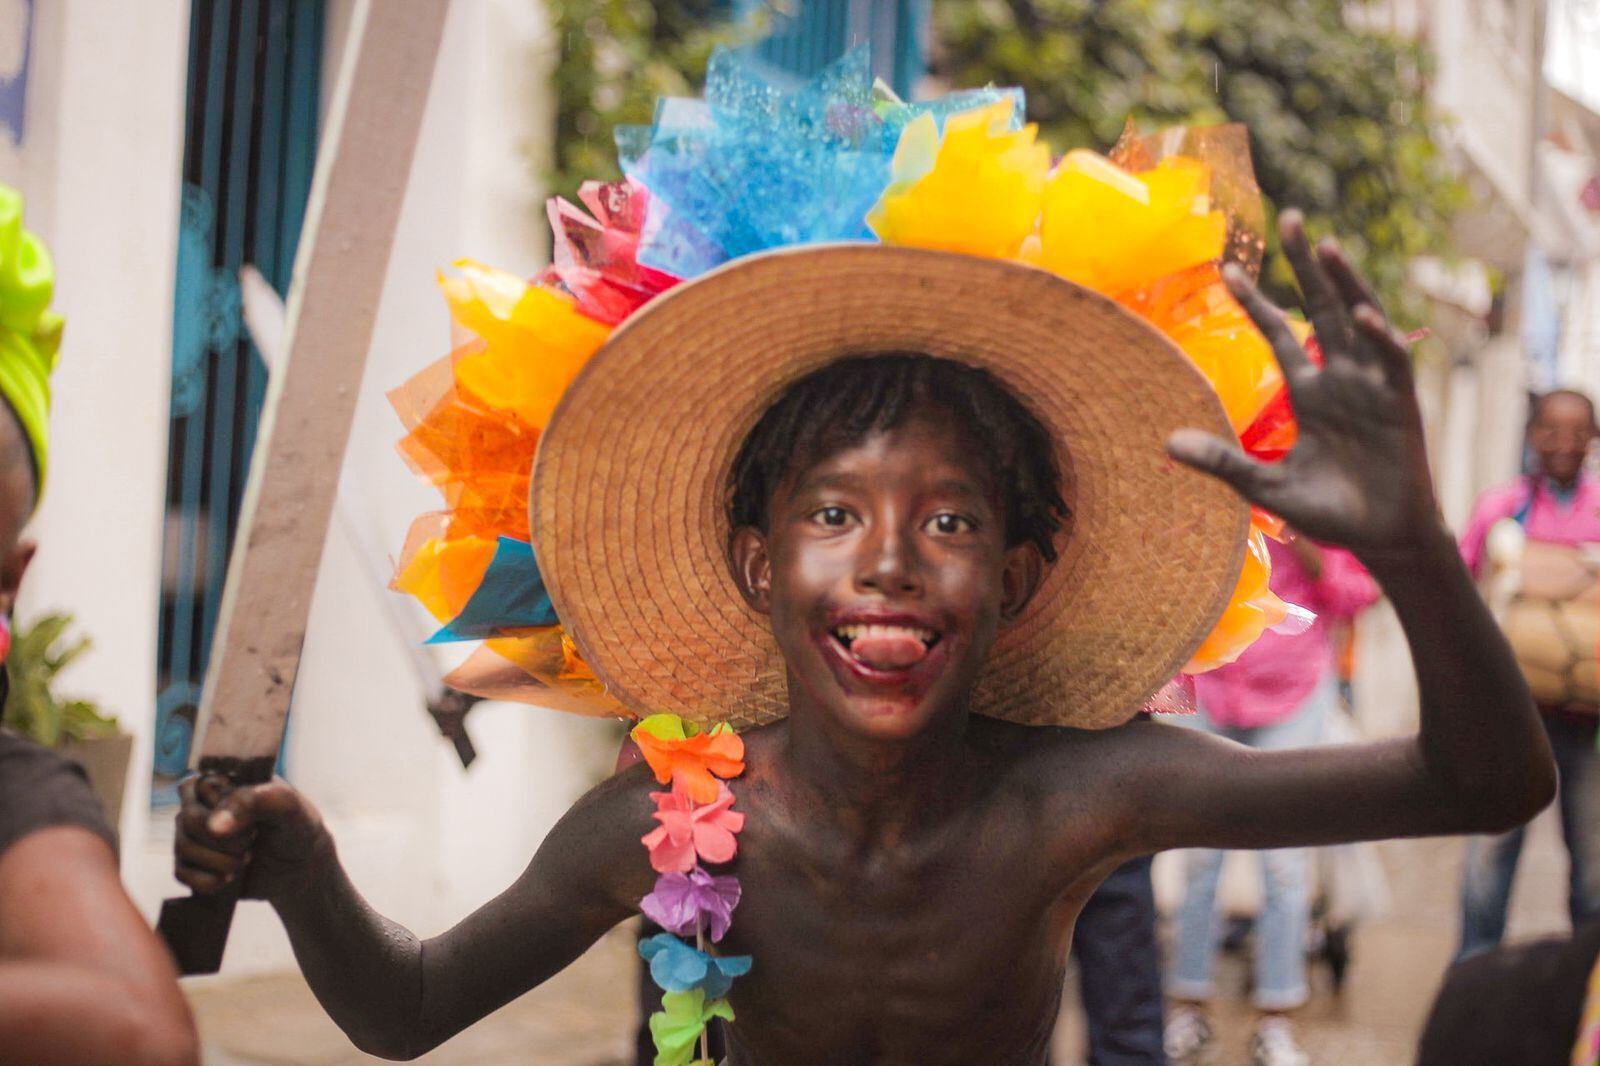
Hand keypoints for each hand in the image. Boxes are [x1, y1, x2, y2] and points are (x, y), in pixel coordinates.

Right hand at [173, 773, 330, 901]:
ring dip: (219, 861)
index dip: (225, 809)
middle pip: (187, 820)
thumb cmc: (296, 826)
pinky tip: (229, 879)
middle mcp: (202, 804)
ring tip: (246, 860)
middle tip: (252, 840)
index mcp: (223, 780)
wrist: (300, 867)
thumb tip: (214, 825)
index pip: (198, 786)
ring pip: (182, 847)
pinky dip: (207, 881)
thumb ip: (253, 802)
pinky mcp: (193, 864)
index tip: (254, 820)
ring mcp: (194, 834)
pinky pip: (180, 874)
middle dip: (224, 839)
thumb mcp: (287, 806)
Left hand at [1168, 211, 1442, 559]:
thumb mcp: (1266, 486)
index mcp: (1311, 392)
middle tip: (1290, 217)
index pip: (1280, 333)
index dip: (1256, 300)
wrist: (1381, 540)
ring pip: (1359, 321)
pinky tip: (1360, 316)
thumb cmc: (1330, 512)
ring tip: (1323, 245)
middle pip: (1323, 307)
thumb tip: (1166, 444)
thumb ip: (1223, 462)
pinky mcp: (1401, 405)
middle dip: (1306, 265)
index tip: (1227, 267)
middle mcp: (1342, 379)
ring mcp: (1373, 388)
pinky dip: (1377, 338)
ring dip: (1344, 284)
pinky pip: (1390, 362)